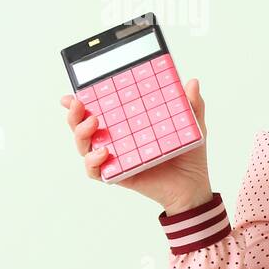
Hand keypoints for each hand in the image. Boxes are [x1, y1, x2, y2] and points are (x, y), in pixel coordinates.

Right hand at [60, 77, 213, 213]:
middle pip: (83, 127)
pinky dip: (93, 162)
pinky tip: (103, 152)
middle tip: (78, 104)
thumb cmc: (189, 156)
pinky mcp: (118, 175)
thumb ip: (192, 105)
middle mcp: (116, 141)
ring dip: (81, 134)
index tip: (75, 93)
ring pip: (84, 146)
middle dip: (75, 115)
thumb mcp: (193, 126)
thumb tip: (193, 82)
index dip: (82, 103)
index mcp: (127, 126)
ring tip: (93, 123)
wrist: (194, 186)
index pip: (99, 110)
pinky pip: (95, 171)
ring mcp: (115, 158)